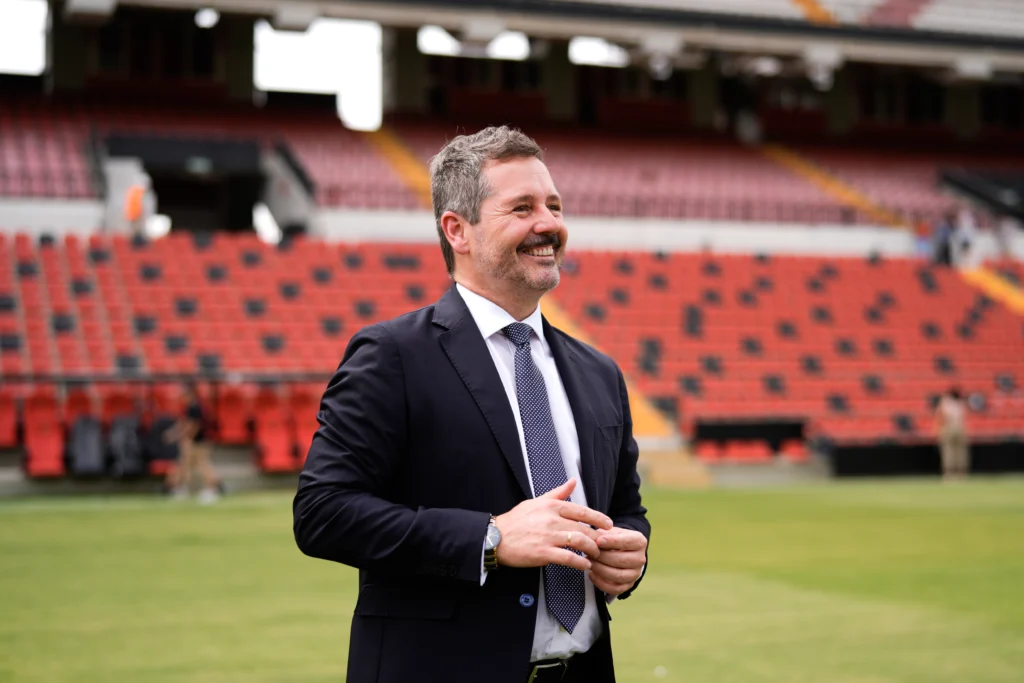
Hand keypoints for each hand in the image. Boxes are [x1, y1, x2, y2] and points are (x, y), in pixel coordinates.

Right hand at [494, 479, 612, 572]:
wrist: (495, 537)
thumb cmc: (516, 520)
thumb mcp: (536, 501)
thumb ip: (557, 493)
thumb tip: (573, 481)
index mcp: (551, 506)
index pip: (581, 510)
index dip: (598, 518)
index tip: (609, 525)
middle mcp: (551, 519)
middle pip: (583, 528)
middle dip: (597, 537)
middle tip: (605, 544)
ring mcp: (548, 536)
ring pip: (579, 542)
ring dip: (592, 550)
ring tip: (596, 555)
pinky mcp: (543, 552)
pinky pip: (568, 558)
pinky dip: (580, 562)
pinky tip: (585, 566)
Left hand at [589, 528, 646, 596]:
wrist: (620, 551)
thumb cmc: (613, 539)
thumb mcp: (611, 532)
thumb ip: (604, 534)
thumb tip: (596, 541)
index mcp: (639, 542)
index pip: (627, 542)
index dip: (612, 541)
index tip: (598, 541)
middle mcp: (640, 559)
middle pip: (621, 560)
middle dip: (603, 557)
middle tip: (589, 553)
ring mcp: (635, 574)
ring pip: (619, 576)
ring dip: (601, 570)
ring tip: (589, 563)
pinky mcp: (628, 585)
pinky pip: (615, 589)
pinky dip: (601, 583)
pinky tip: (592, 574)